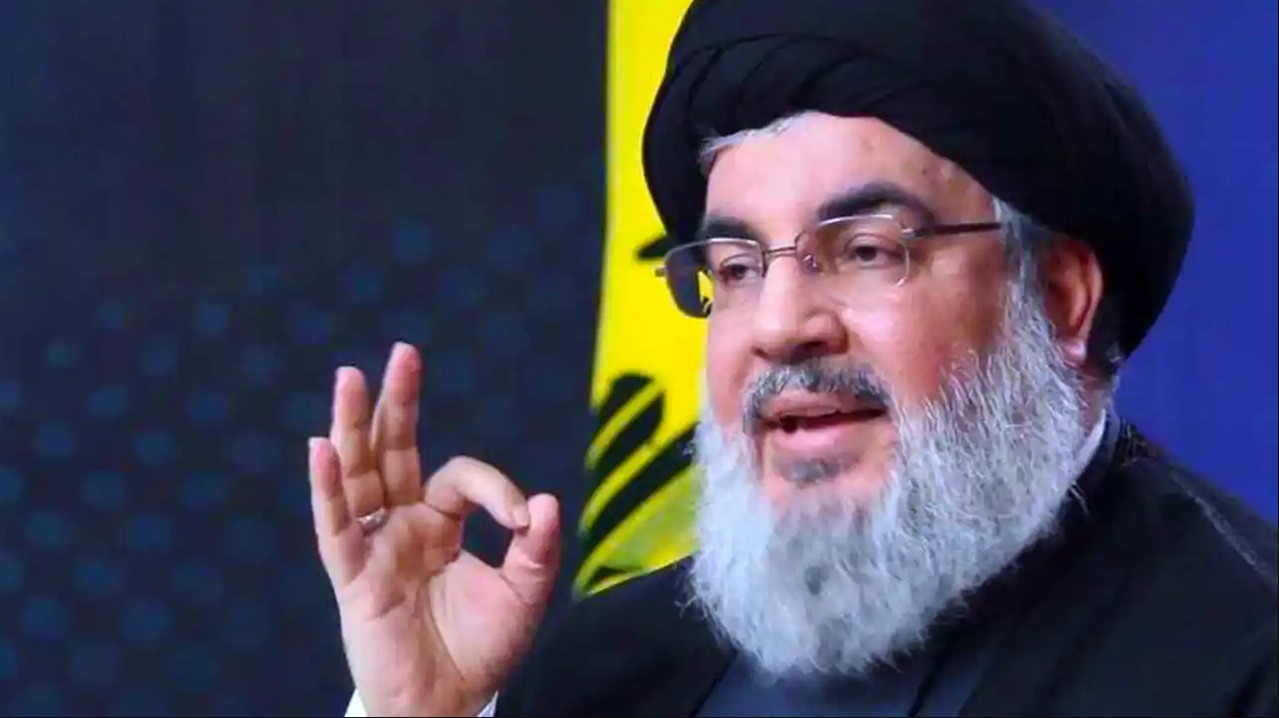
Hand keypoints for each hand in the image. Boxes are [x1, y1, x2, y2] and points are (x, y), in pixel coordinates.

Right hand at [308, 342, 561, 716]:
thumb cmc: (480, 651)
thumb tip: (546, 502)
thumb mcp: (523, 594)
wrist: (447, 705)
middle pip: (392, 453)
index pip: (457, 477)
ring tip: (350, 376)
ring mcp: (374, 548)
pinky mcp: (354, 578)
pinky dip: (328, 489)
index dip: (494, 488)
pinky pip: (336, 528)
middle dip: (397, 403)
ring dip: (353, 426)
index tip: (523, 520)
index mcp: (440, 524)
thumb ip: (537, 549)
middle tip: (403, 353)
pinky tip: (322, 448)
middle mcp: (402, 526)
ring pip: (358, 477)